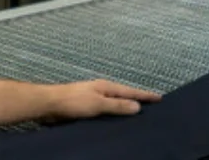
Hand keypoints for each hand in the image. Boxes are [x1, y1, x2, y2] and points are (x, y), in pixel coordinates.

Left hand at [43, 79, 161, 120]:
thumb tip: (137, 107)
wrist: (49, 103)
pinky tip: (115, 121)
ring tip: (137, 116)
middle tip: (152, 108)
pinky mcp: (86, 106)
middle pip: (124, 96)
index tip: (160, 98)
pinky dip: (114, 114)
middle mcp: (102, 90)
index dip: (145, 95)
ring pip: (115, 103)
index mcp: (107, 86)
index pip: (131, 91)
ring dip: (125, 108)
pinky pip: (106, 110)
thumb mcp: (98, 104)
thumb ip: (117, 106)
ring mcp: (94, 97)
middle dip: (137, 101)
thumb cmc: (73, 102)